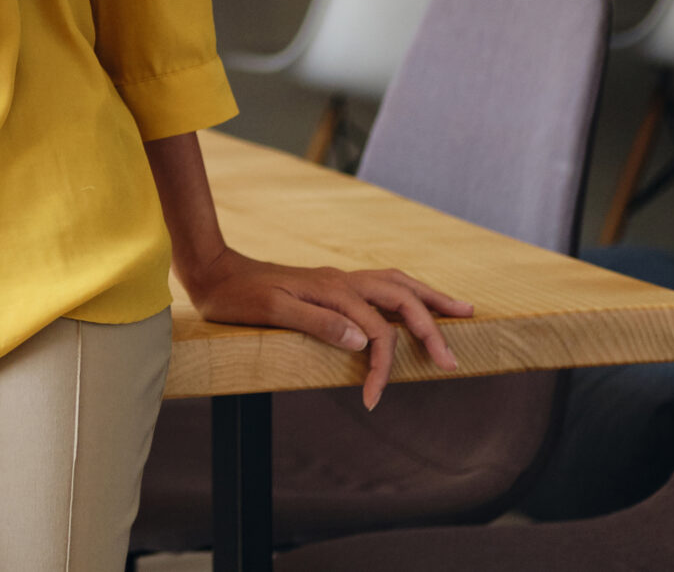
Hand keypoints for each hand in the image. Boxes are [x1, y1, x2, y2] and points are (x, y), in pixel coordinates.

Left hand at [183, 248, 474, 409]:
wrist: (212, 272)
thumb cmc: (237, 298)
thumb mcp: (272, 311)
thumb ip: (318, 324)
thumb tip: (364, 341)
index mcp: (332, 291)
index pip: (376, 332)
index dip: (383, 368)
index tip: (374, 400)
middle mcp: (341, 281)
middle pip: (401, 299)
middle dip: (431, 329)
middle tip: (453, 362)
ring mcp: (338, 280)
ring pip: (396, 284)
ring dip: (429, 299)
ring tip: (461, 311)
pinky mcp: (331, 283)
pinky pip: (381, 284)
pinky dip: (407, 292)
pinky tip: (414, 300)